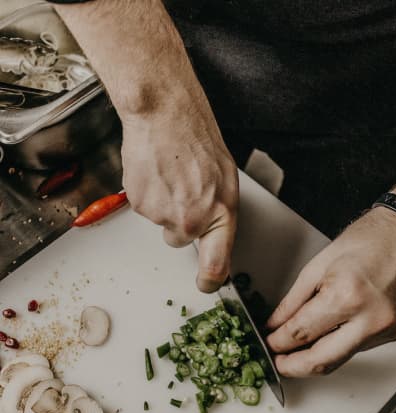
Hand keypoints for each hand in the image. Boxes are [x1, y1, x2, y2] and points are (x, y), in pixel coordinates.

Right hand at [121, 83, 237, 292]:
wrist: (165, 115)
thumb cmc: (197, 140)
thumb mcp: (224, 180)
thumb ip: (219, 214)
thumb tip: (213, 237)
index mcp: (219, 215)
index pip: (216, 265)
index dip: (210, 280)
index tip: (206, 283)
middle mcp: (191, 221)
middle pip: (180, 241)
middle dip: (180, 223)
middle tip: (183, 192)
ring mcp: (162, 214)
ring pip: (161, 222)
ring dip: (164, 204)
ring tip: (171, 174)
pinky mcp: (139, 205)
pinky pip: (145, 208)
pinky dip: (148, 194)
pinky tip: (156, 172)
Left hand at [266, 207, 395, 376]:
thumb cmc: (369, 240)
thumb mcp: (318, 265)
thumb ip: (293, 301)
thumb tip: (275, 325)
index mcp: (346, 295)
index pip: (301, 333)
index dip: (278, 343)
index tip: (269, 344)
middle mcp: (370, 318)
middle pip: (321, 361)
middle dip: (293, 367)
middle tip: (278, 362)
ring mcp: (386, 329)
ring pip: (340, 360)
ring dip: (314, 359)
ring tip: (296, 351)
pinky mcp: (394, 333)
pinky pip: (357, 349)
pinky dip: (337, 346)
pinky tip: (325, 337)